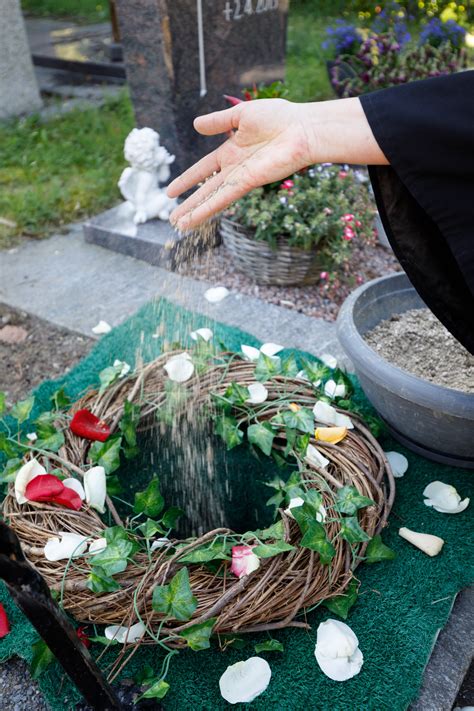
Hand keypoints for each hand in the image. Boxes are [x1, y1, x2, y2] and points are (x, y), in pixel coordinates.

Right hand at [167, 99, 314, 230]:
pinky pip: (222, 198)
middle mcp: (234, 168)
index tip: (172, 191)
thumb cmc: (279, 117)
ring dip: (195, 212)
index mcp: (231, 151)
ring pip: (212, 198)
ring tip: (179, 225)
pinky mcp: (248, 183)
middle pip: (206, 189)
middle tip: (173, 219)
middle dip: (189, 204)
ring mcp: (240, 177)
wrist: (302, 128)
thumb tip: (195, 125)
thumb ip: (219, 122)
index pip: (203, 169)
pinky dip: (207, 209)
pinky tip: (194, 219)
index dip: (188, 179)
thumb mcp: (241, 115)